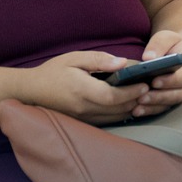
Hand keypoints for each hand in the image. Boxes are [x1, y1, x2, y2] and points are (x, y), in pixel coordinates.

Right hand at [20, 50, 148, 123]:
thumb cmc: (52, 72)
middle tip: (151, 90)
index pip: (113, 97)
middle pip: (117, 109)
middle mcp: (83, 108)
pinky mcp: (83, 122)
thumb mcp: (74, 58)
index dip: (132, 92)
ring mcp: (83, 118)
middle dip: (137, 100)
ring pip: (115, 118)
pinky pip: (107, 121)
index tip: (145, 84)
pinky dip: (120, 114)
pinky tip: (129, 105)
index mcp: (81, 90)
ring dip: (131, 109)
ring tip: (144, 97)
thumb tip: (122, 63)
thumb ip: (99, 60)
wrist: (30, 91)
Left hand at [130, 31, 181, 117]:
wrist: (181, 53)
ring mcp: (179, 92)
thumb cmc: (173, 45)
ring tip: (137, 108)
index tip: (154, 81)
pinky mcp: (170, 99)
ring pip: (169, 104)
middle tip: (142, 98)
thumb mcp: (167, 38)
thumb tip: (147, 58)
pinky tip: (136, 111)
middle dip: (159, 98)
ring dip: (153, 107)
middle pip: (177, 94)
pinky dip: (150, 111)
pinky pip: (162, 108)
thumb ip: (159, 44)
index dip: (170, 81)